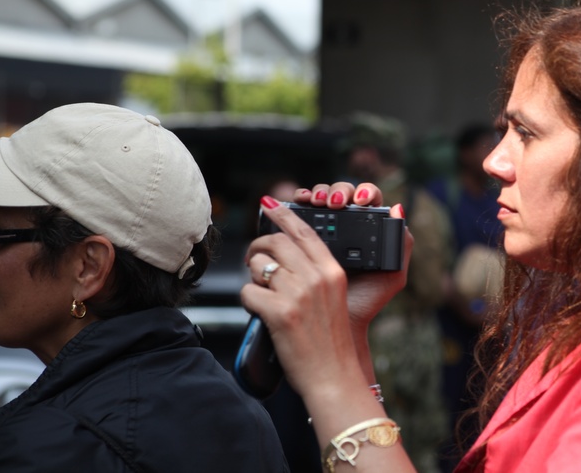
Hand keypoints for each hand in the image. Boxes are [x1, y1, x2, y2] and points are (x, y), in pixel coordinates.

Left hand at [240, 182, 411, 394]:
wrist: (333, 376)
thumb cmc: (330, 341)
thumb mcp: (333, 298)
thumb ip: (315, 274)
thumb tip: (283, 255)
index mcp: (332, 271)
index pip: (304, 232)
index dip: (284, 215)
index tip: (269, 204)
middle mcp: (317, 278)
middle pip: (276, 243)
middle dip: (258, 248)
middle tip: (253, 259)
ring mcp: (298, 294)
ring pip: (258, 266)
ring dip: (252, 277)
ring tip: (262, 291)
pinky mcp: (280, 313)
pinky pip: (248, 292)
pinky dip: (248, 301)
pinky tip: (259, 311)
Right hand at [292, 182, 411, 332]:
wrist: (338, 320)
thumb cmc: (366, 299)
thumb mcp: (393, 275)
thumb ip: (402, 245)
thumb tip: (399, 208)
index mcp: (368, 227)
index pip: (367, 197)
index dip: (363, 192)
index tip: (360, 201)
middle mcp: (346, 223)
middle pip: (341, 192)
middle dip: (337, 191)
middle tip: (333, 203)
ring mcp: (323, 227)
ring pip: (318, 197)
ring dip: (317, 193)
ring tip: (316, 202)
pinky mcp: (301, 236)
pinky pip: (297, 212)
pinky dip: (296, 203)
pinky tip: (297, 204)